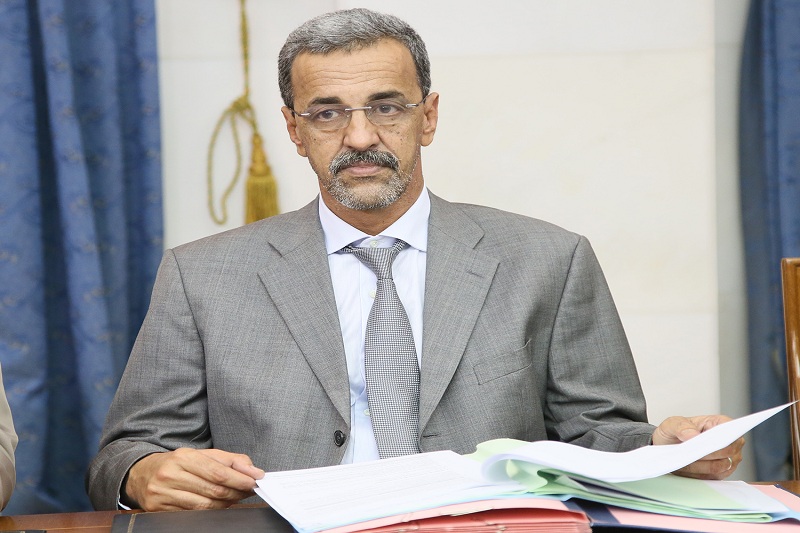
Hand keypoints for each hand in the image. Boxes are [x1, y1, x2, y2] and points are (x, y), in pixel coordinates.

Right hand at [123, 448, 265, 510]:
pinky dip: (211, 510)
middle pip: (213, 490)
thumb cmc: (179, 463)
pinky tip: (219, 504)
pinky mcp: (158, 508)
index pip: (217, 472)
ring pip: (204, 505)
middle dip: (236, 491)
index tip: (255, 481)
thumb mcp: (203, 455)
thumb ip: (230, 461)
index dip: (239, 479)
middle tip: (250, 490)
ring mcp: (163, 493)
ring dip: (226, 503)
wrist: (143, 473)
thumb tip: (254, 471)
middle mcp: (171, 475)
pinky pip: (192, 514)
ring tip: (236, 497)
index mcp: (183, 457)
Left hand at [652, 415, 743, 479]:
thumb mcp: (671, 424)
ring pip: (721, 466)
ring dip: (701, 465)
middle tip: (689, 453)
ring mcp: (729, 458)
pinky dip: (700, 473)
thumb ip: (681, 427)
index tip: (707, 442)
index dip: (722, 437)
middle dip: (708, 453)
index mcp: (720, 423)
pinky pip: (715, 476)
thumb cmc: (674, 433)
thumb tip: (693, 435)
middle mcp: (729, 441)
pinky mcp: (722, 472)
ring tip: (685, 459)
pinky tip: (688, 467)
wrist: (668, 448)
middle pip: (729, 451)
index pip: (731, 429)